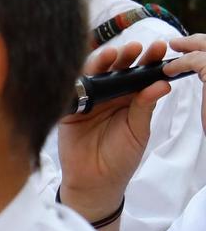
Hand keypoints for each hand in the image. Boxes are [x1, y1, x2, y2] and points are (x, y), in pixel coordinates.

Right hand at [56, 39, 169, 221]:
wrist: (95, 181)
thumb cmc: (121, 157)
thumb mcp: (138, 131)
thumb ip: (145, 107)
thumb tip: (161, 85)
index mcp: (130, 97)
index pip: (141, 73)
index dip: (149, 59)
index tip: (159, 48)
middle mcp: (110, 95)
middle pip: (117, 69)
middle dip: (126, 56)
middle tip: (135, 48)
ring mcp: (89, 101)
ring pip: (95, 75)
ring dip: (102, 63)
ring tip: (113, 54)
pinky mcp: (70, 110)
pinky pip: (72, 92)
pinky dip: (77, 81)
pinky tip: (85, 72)